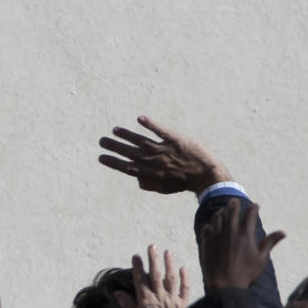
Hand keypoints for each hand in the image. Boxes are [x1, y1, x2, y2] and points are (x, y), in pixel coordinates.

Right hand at [98, 116, 231, 194]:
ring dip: (127, 135)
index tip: (101, 157)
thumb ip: (147, 184)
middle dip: (114, 147)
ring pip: (141, 141)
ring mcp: (164, 150)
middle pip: (130, 152)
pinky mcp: (175, 140)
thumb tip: (135, 178)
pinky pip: (160, 131)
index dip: (113, 162)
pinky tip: (140, 119)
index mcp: (149, 174)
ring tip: (115, 130)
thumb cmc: (183, 183)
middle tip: (101, 141)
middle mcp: (154, 161)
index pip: (126, 167)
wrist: (206, 176)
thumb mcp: (163, 188)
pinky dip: (150, 125)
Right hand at [114, 245, 189, 307]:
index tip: (135, 256)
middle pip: (156, 275)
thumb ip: (126, 306)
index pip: (141, 280)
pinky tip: (183, 268)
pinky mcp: (182, 306)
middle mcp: (160, 299)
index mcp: (146, 302)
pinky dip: (185, 279)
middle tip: (152, 246)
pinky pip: (185, 290)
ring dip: (169, 264)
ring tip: (167, 252)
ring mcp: (173, 302)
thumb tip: (118, 293)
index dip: (138, 267)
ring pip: (171, 279)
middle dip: (154, 260)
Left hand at [199, 199, 284, 291]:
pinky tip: (212, 225)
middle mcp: (229, 233)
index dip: (253, 208)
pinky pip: (206, 229)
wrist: (224, 286)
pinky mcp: (206, 244)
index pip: (250, 214)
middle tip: (235, 201)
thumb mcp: (261, 258)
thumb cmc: (245, 274)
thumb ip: (270, 243)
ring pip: (217, 218)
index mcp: (245, 235)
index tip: (256, 206)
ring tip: (223, 211)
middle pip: (231, 212)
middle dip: (234, 204)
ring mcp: (216, 237)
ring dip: (221, 212)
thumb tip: (283, 232)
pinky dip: (210, 225)